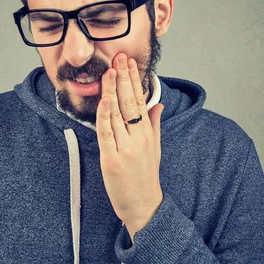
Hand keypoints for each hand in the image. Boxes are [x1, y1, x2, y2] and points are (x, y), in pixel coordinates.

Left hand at [96, 53, 163, 240]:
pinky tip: (104, 100)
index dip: (135, 80)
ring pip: (118, 114)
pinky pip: (107, 133)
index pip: (141, 100)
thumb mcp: (155, 148)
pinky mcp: (112, 159)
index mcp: (148, 133)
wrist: (143, 205)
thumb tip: (158, 104)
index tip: (130, 62)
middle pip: (131, 102)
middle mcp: (139, 137)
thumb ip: (154, 124)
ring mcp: (126, 147)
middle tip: (120, 57)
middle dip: (124, 78)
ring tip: (110, 71)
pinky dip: (105, 116)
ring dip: (113, 90)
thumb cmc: (146, 177)